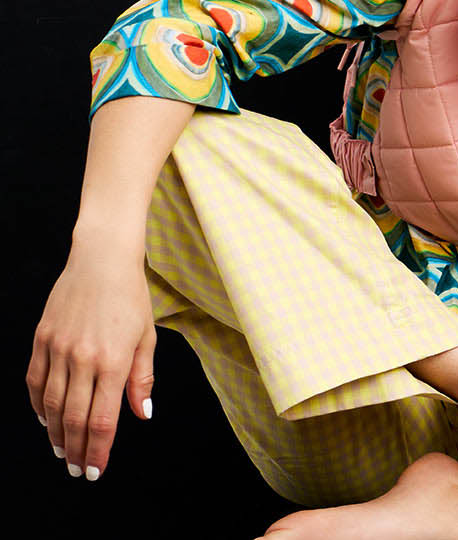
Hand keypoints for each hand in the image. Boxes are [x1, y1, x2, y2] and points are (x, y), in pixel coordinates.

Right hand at [26, 245, 156, 480]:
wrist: (101, 261)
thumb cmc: (131, 297)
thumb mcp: (147, 337)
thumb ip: (143, 379)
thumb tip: (142, 414)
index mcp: (114, 361)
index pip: (103, 418)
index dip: (98, 449)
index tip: (95, 470)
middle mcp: (83, 358)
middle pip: (75, 418)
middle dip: (76, 449)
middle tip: (77, 470)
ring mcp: (58, 349)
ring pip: (53, 403)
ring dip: (56, 432)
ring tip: (62, 451)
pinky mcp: (41, 339)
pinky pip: (36, 381)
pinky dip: (39, 404)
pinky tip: (46, 419)